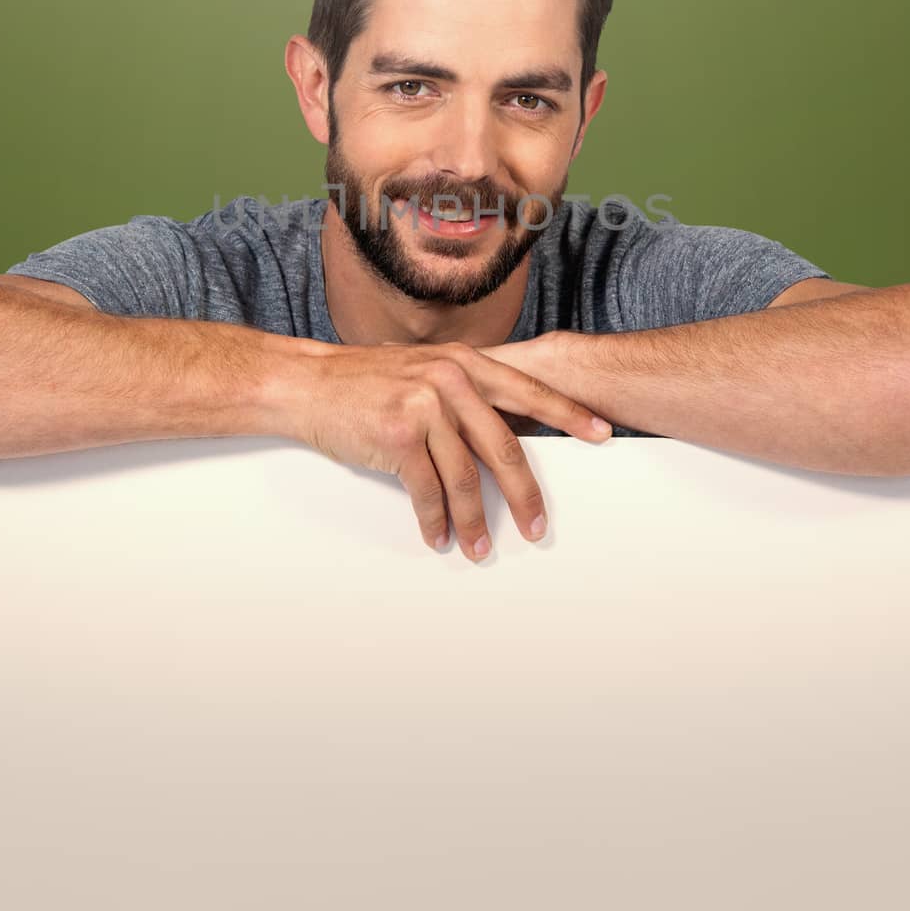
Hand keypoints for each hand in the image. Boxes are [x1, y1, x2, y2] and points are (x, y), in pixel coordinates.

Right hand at [290, 340, 611, 559]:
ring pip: (465, 478)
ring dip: (474, 521)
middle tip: (538, 524)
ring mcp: (424, 408)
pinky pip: (427, 491)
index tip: (600, 433)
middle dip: (525, 493)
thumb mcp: (424, 370)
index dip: (568, 414)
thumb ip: (464, 391)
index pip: (528, 391)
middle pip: (504, 446)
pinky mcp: (397, 437)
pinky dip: (435, 520)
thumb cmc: (365, 381)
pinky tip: (439, 534)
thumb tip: (503, 432)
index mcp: (464, 363)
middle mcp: (450, 381)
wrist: (308, 383)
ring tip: (479, 547)